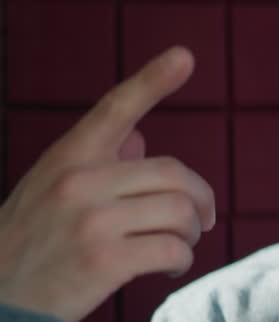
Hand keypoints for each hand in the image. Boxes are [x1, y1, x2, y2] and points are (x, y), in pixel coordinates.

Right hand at [0, 47, 215, 321]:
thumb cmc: (33, 244)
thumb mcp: (53, 191)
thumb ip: (98, 163)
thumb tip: (141, 137)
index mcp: (68, 157)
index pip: (115, 109)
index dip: (152, 80)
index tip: (185, 54)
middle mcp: (78, 181)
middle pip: (174, 174)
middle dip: (199, 199)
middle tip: (202, 221)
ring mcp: (90, 221)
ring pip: (180, 213)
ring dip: (191, 233)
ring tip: (177, 246)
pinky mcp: (103, 261)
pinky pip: (172, 249)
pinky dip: (181, 259)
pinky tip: (168, 267)